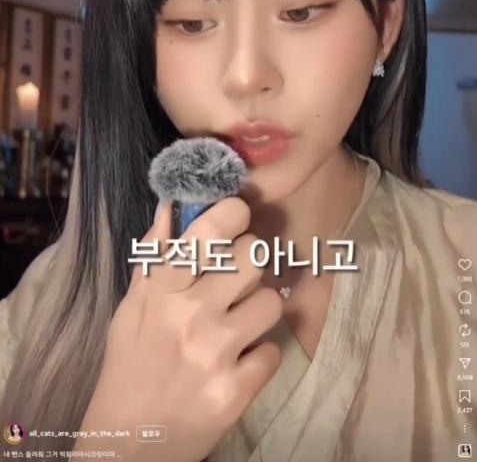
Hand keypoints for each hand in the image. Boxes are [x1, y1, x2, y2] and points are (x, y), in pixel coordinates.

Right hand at [74, 197, 283, 461]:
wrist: (126, 443)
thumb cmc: (129, 365)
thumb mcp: (131, 307)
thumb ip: (154, 256)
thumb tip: (172, 206)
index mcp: (161, 290)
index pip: (209, 231)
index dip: (234, 213)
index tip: (239, 216)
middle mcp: (190, 315)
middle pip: (253, 257)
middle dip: (252, 261)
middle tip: (241, 276)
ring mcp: (215, 354)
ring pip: (272, 301)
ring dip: (261, 309)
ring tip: (242, 321)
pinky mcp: (235, 391)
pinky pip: (274, 351)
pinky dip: (261, 355)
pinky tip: (241, 360)